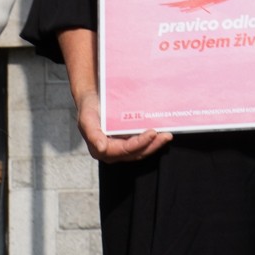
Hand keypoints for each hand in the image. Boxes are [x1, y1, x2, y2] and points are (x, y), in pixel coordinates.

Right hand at [56, 27, 170, 162]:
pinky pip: (142, 145)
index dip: (140, 143)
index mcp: (101, 149)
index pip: (125, 150)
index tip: (152, 133)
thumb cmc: (89, 109)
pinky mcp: (128, 142)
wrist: (92, 101)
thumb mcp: (86, 118)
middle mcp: (112, 152)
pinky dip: (152, 140)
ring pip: (141, 151)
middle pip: (136, 153)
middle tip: (166, 135)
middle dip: (152, 145)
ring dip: (155, 144)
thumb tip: (101, 148)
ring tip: (167, 135)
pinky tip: (161, 132)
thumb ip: (92, 134)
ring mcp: (121, 148)